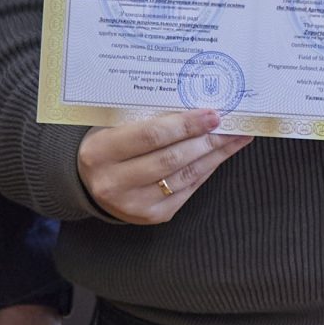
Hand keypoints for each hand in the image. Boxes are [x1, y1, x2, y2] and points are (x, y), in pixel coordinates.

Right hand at [76, 110, 251, 224]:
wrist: (90, 182)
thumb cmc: (107, 144)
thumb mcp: (114, 126)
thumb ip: (148, 118)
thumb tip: (196, 109)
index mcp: (101, 152)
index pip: (151, 136)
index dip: (186, 125)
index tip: (213, 114)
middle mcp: (114, 183)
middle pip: (172, 158)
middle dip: (206, 140)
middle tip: (231, 125)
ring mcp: (134, 204)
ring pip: (185, 175)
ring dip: (214, 155)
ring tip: (233, 137)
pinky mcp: (152, 216)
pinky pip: (187, 190)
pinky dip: (206, 170)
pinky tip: (218, 155)